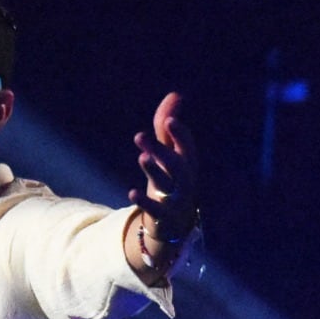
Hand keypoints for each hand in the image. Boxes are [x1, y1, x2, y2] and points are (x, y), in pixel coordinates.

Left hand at [127, 92, 197, 239]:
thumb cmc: (171, 181)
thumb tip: (175, 95)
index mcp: (187, 164)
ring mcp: (176, 200)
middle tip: (139, 136)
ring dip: (155, 171)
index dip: (180, 135)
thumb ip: (166, 128)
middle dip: (161, 150)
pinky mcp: (163, 217)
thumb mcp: (168, 155)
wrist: (174, 223)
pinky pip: (156, 210)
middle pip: (176, 165)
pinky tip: (131, 192)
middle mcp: (185, 181)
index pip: (187, 148)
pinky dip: (144, 202)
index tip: (169, 120)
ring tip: (142, 157)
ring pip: (169, 185)